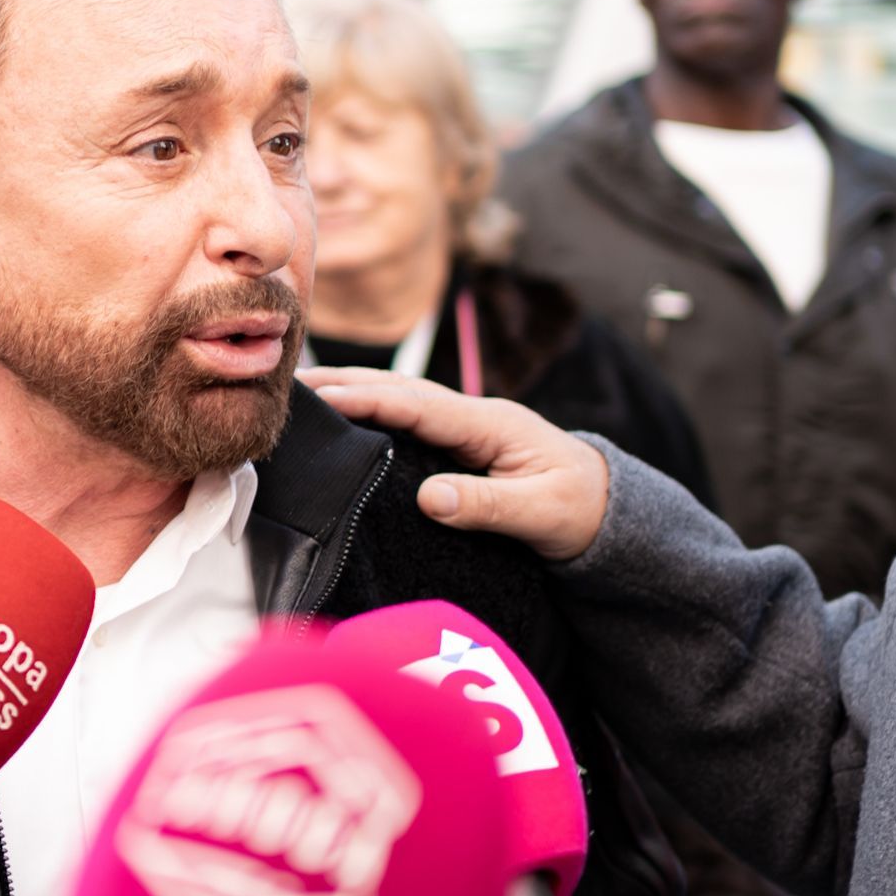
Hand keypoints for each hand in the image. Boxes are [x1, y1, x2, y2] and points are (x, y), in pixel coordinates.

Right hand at [299, 370, 611, 561]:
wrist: (607, 508)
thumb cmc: (579, 510)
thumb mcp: (542, 514)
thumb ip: (488, 505)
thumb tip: (431, 496)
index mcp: (491, 423)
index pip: (419, 404)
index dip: (368, 398)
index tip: (321, 396)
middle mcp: (473, 415)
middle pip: (400, 389)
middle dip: (346, 382)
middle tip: (288, 381)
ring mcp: (465, 426)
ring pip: (399, 399)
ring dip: (352, 391)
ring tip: (299, 394)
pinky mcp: (458, 442)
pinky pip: (406, 420)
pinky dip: (369, 411)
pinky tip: (338, 418)